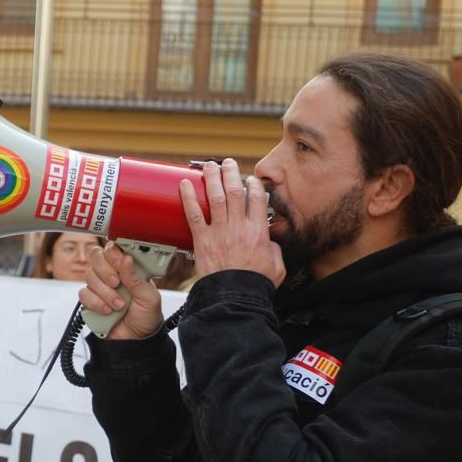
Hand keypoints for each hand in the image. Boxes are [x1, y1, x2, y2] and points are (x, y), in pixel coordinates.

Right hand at [80, 244, 163, 339]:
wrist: (137, 341)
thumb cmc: (146, 317)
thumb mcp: (149, 297)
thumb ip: (136, 278)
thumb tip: (126, 258)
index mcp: (127, 268)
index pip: (113, 249)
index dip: (113, 253)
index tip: (120, 263)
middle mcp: (111, 274)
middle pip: (96, 257)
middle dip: (105, 270)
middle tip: (116, 283)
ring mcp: (99, 287)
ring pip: (89, 276)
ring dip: (105, 292)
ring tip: (119, 305)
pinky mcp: (90, 301)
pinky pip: (83, 295)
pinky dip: (96, 303)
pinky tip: (107, 311)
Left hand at [180, 159, 285, 286]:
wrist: (235, 298)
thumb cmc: (254, 285)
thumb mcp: (276, 266)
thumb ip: (274, 250)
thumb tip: (270, 242)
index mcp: (258, 231)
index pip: (257, 198)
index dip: (254, 185)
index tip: (250, 179)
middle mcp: (239, 227)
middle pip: (235, 191)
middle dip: (231, 173)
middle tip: (227, 163)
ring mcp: (220, 232)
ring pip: (216, 197)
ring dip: (212, 178)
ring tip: (209, 165)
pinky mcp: (202, 240)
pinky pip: (194, 214)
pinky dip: (188, 198)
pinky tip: (184, 184)